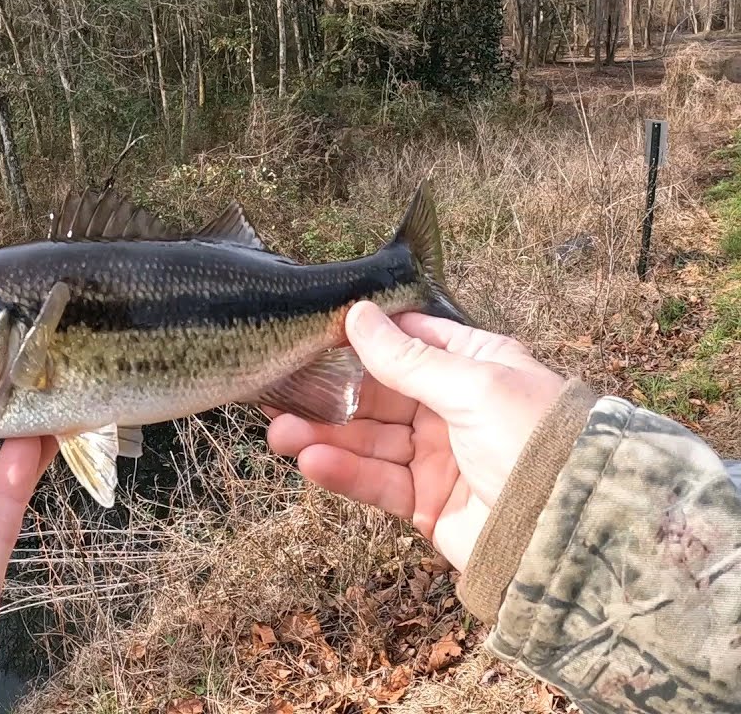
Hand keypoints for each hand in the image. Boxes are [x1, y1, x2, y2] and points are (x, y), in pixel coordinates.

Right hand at [267, 301, 563, 569]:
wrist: (568, 532)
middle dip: (329, 395)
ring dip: (323, 436)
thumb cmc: (534, 442)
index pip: (410, 342)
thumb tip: (357, 314)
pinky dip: (343, 473)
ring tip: (278, 434)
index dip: (364, 338)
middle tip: (279, 392)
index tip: (315, 334)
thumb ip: (408, 358)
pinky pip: (375, 481)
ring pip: (368, 440)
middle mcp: (453, 407)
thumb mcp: (472, 385)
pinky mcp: (424, 501)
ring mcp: (437, 456)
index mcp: (475, 366)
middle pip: (377, 394)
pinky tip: (311, 462)